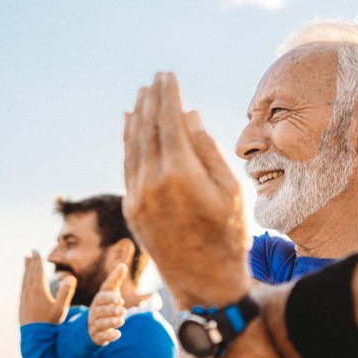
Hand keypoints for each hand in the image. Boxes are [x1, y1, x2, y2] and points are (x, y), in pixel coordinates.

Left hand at [19, 251, 75, 325]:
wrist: (34, 336)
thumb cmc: (49, 322)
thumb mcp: (60, 308)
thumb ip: (65, 292)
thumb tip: (70, 277)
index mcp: (39, 290)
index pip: (38, 271)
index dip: (37, 261)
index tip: (35, 251)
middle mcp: (29, 292)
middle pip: (30, 273)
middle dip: (31, 263)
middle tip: (30, 253)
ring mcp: (24, 298)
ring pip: (24, 280)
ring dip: (26, 270)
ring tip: (25, 262)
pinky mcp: (21, 305)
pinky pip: (22, 287)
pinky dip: (24, 280)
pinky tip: (25, 281)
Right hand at [88, 262, 127, 344]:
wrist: (93, 324)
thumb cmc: (105, 305)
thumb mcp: (109, 292)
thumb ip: (115, 279)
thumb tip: (123, 264)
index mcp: (98, 301)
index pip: (101, 298)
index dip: (110, 299)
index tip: (121, 300)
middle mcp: (94, 313)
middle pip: (100, 311)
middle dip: (111, 311)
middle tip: (123, 311)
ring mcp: (95, 325)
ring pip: (101, 324)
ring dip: (111, 322)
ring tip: (122, 321)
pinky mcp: (97, 337)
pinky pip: (101, 337)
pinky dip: (109, 336)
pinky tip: (118, 334)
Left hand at [123, 72, 249, 308]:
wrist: (205, 282)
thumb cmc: (228, 235)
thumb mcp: (230, 189)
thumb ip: (207, 149)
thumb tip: (188, 116)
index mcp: (180, 173)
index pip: (168, 122)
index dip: (167, 95)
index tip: (168, 76)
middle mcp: (152, 182)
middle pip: (146, 129)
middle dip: (150, 100)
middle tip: (154, 79)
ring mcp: (137, 197)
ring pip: (132, 146)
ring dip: (136, 118)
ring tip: (140, 95)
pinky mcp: (131, 210)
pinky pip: (127, 166)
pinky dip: (127, 143)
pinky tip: (130, 126)